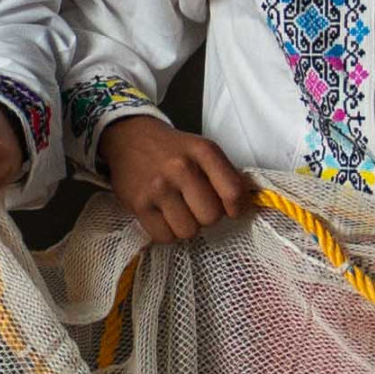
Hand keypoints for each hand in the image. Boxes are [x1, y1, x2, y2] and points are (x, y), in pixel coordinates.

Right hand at [101, 113, 252, 244]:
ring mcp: (158, 187)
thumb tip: (246, 204)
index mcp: (203, 152)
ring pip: (188, 231)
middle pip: (211, 217)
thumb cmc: (171, 149)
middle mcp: (181, 168)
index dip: (237, 208)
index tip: (231, 210)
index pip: (233, 192)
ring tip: (178, 210)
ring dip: (186, 226)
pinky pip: (164, 236)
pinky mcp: (139, 204)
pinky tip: (163, 216)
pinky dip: (166, 232)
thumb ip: (225, 174)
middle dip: (206, 216)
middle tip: (196, 205)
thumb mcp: (201, 149)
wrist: (129, 137)